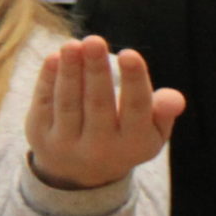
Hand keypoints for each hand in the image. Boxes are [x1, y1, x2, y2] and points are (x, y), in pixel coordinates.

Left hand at [25, 36, 184, 190]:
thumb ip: (164, 113)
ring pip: (68, 103)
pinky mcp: (41, 137)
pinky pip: (44, 104)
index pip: (136, 108)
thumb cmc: (124, 139)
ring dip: (69, 72)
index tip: (129, 53)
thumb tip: (174, 97)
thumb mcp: (151, 133)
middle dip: (95, 71)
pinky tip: (54, 57)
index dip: (133, 81)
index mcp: (133, 143)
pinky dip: (47, 80)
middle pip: (98, 104)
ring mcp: (67, 144)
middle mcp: (100, 148)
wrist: (80, 174)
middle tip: (94, 41)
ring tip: (72, 44)